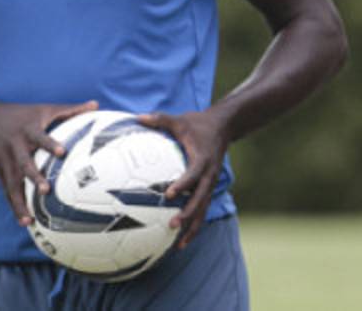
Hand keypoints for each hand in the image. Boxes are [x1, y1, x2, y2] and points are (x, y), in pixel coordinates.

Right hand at [0, 100, 98, 226]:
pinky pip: (7, 191)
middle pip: (24, 163)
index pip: (40, 137)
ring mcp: (5, 161)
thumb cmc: (20, 113)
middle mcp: (16, 147)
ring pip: (12, 184)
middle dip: (34, 177)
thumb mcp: (43, 108)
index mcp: (28, 130)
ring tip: (30, 220)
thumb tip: (96, 104)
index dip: (50, 144)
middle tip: (45, 190)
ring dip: (20, 202)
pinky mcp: (0, 172)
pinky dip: (15, 207)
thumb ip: (70, 109)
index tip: (62, 152)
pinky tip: (25, 223)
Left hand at [138, 108, 231, 248]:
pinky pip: (201, 209)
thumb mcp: (180, 120)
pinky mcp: (208, 188)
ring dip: (192, 227)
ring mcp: (210, 184)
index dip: (183, 184)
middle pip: (200, 199)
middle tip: (172, 225)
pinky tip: (181, 240)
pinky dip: (194, 224)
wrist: (224, 126)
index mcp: (202, 159)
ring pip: (203, 210)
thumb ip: (160, 119)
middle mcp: (209, 175)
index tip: (169, 194)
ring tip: (178, 245)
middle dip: (187, 214)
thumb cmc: (198, 123)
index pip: (193, 175)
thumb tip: (137, 117)